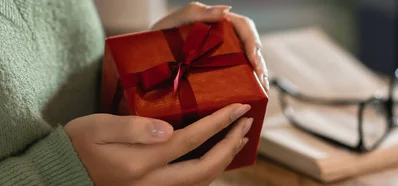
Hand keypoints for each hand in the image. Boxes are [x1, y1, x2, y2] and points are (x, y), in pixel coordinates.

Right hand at [65, 103, 252, 185]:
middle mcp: (151, 183)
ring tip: (239, 138)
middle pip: (205, 168)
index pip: (191, 141)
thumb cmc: (78, 144)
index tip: (239, 108)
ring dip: (224, 159)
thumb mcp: (97, 127)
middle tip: (247, 124)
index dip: (219, 124)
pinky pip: (191, 185)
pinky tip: (217, 155)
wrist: (62, 175)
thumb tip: (167, 128)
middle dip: (231, 146)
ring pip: (201, 181)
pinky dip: (210, 169)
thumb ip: (132, 127)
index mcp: (139, 163)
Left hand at [151, 2, 268, 91]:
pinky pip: (236, 76)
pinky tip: (250, 96)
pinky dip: (246, 85)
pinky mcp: (217, 73)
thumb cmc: (154, 40)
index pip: (243, 28)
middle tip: (260, 80)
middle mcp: (222, 39)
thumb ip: (195, 13)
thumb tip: (226, 9)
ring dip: (257, 75)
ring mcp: (220, 56)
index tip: (254, 61)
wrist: (139, 63)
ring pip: (247, 62)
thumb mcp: (171, 24)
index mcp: (216, 24)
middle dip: (259, 63)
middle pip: (250, 47)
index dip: (253, 43)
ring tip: (261, 90)